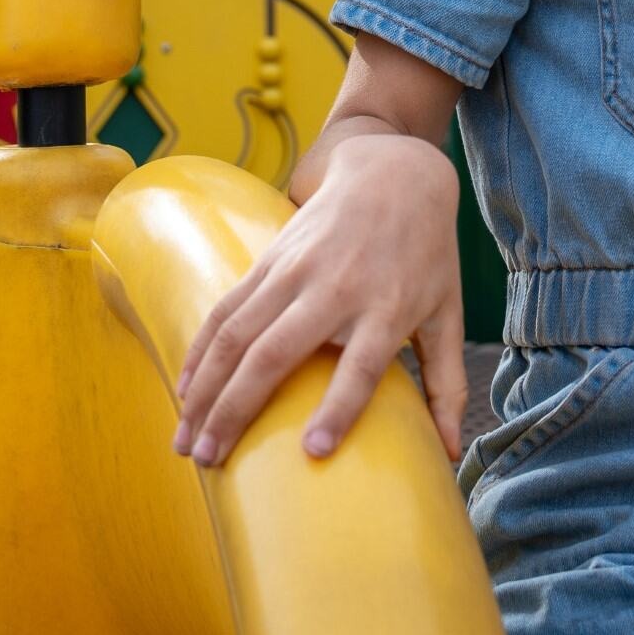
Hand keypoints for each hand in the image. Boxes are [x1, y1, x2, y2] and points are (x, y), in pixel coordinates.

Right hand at [171, 132, 466, 466]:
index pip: (361, 367)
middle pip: (274, 354)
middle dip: (234, 411)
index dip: (338, 409)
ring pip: (235, 335)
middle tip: (207, 462)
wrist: (393, 173)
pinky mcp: (268, 259)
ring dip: (204, 390)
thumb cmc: (426, 254)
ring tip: (184, 441)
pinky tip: (185, 390)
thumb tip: (450, 453)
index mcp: (386, 309)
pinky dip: (200, 352)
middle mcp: (335, 290)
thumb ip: (447, 385)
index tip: (313, 452)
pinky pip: (224, 310)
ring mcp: (294, 272)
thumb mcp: (448, 314)